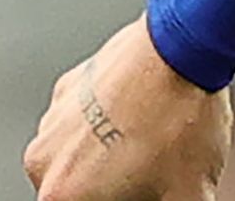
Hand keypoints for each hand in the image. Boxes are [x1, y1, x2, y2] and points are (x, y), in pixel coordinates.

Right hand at [23, 15, 233, 200]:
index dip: (132, 197)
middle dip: (118, 183)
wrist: (183, 49)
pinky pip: (87, 114)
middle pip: (83, 185)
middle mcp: (45, 158)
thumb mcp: (189, 192)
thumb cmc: (179, 119)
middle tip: (156, 170)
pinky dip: (111, 116)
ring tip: (156, 139)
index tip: (147, 190)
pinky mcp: (69, 85)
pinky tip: (146, 112)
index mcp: (62, 194)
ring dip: (110, 150)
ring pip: (81, 150)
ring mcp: (53, 118)